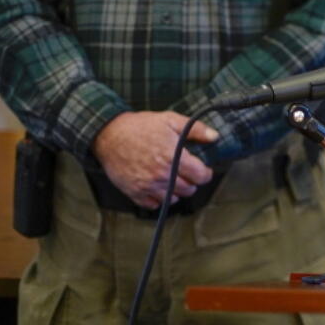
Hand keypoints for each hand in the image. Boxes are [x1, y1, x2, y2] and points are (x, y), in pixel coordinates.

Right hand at [92, 111, 218, 208]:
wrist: (109, 135)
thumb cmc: (141, 126)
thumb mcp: (170, 120)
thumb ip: (195, 129)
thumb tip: (215, 136)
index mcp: (173, 157)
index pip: (200, 176)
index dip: (206, 173)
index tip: (203, 169)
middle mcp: (162, 175)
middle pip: (189, 189)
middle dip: (192, 182)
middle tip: (188, 173)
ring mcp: (147, 186)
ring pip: (173, 199)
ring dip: (177, 191)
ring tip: (175, 180)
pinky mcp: (134, 192)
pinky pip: (154, 205)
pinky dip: (159, 199)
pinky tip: (159, 187)